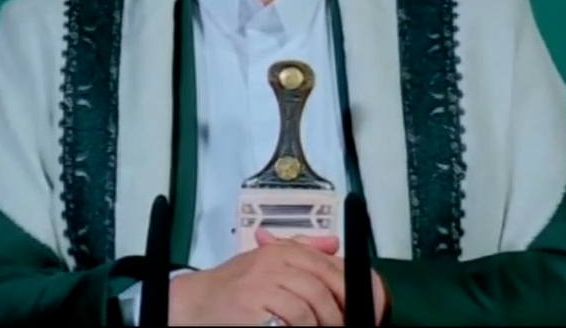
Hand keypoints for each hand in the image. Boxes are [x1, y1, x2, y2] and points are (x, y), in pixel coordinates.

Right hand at [168, 229, 345, 325]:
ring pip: (313, 305)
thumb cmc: (232, 287)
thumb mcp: (267, 262)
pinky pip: (293, 319)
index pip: (333, 265)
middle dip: (343, 311)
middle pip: (326, 285)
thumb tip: (334, 245)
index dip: (358, 288)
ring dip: (325, 325)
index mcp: (285, 251)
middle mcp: (276, 261)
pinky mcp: (253, 305)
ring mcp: (263, 283)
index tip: (371, 309)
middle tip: (349, 326)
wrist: (194, 302)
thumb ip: (301, 251)